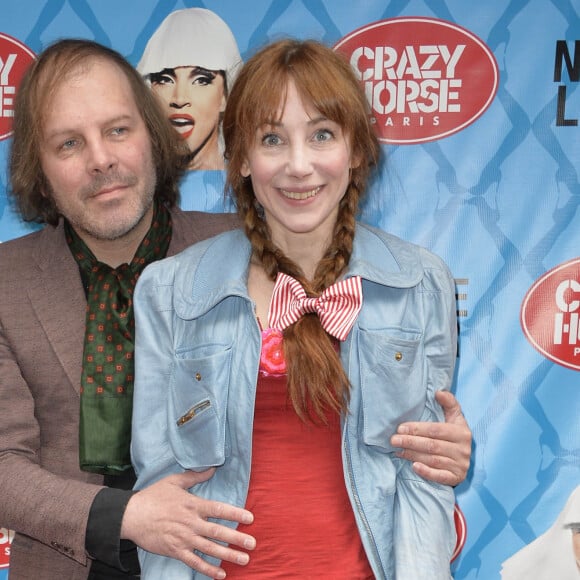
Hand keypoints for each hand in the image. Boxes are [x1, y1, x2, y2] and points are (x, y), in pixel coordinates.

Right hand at [121, 469, 255, 578]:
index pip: (219, 509)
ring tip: (244, 560)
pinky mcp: (176, 551)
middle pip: (218, 532)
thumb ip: (195, 476)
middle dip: (237, 539)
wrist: (132, 516)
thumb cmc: (153, 496)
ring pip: (210, 549)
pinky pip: (195, 562)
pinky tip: (220, 574)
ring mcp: (184, 539)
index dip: (235, 514)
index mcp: (193, 505)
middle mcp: (192, 523)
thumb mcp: (174, 481)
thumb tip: (213, 468)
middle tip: (252, 544)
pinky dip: (208, 569)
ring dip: (228, 555)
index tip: (250, 518)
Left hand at [390, 390, 471, 485]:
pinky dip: (426, 472)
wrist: (462, 458)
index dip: (417, 429)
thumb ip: (449, 403)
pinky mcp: (456, 478)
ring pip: (433, 460)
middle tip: (393, 440)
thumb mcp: (455, 417)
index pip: (436, 430)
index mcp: (462, 432)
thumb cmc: (453, 434)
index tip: (400, 428)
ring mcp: (460, 465)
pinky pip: (440, 477)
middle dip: (410, 442)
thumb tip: (439, 392)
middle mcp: (463, 449)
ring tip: (398, 450)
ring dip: (413, 455)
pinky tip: (414, 467)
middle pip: (432, 445)